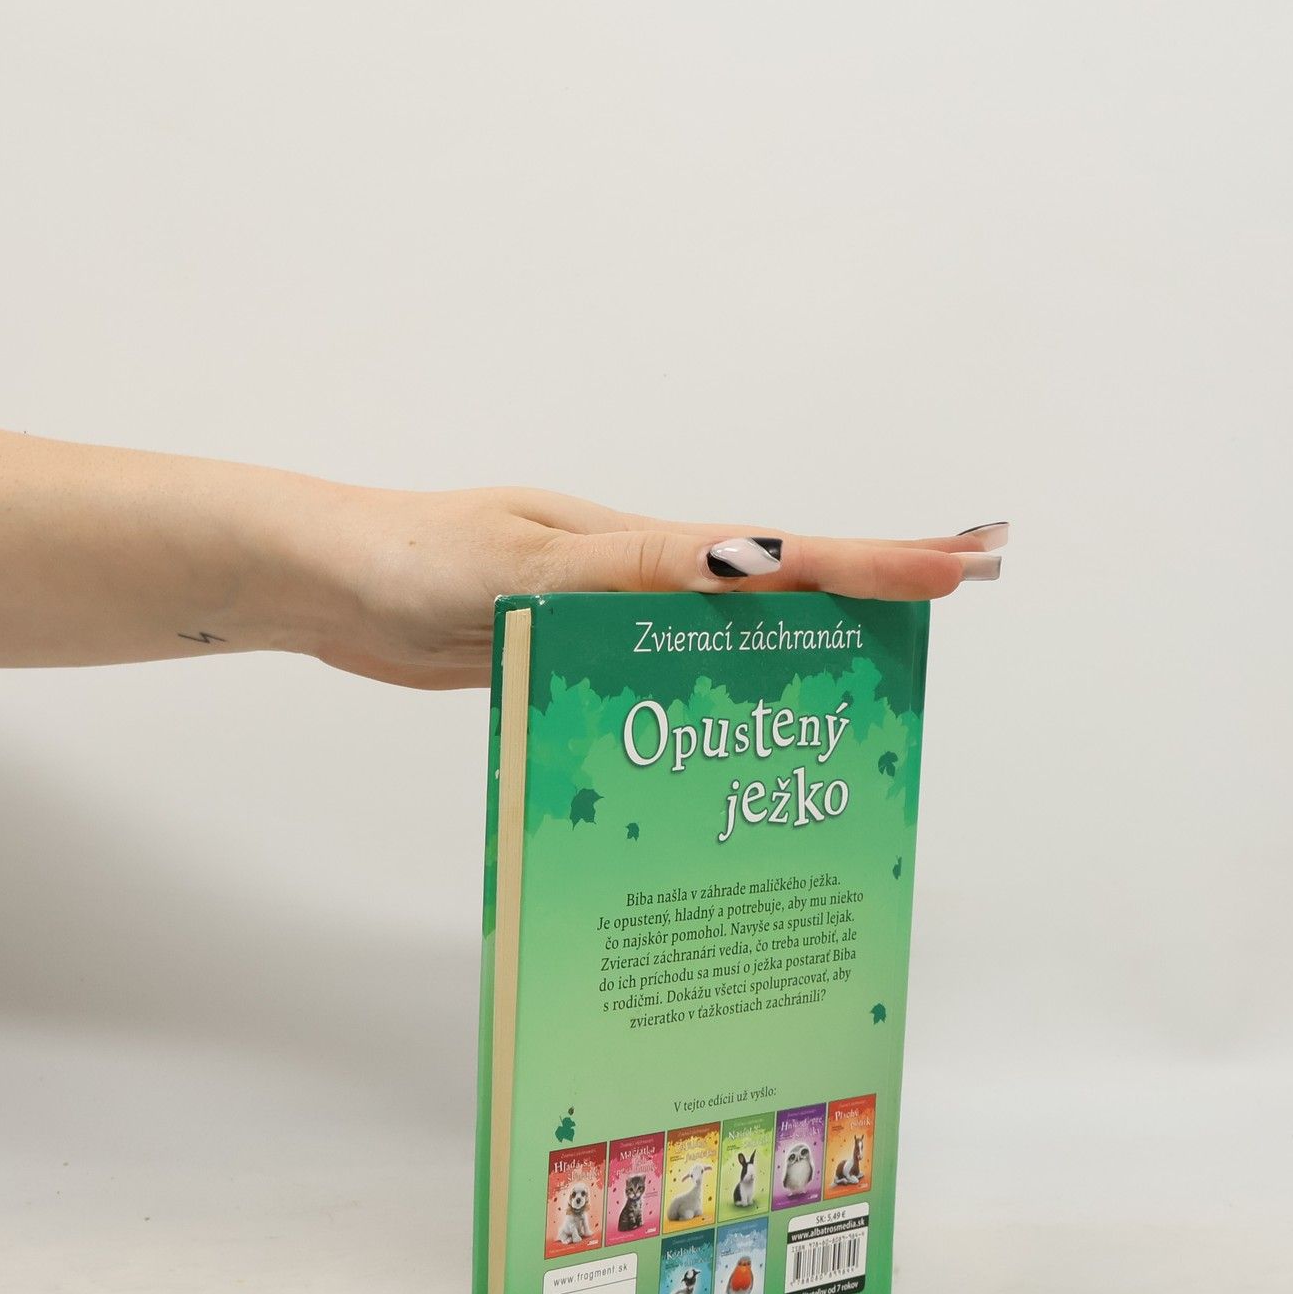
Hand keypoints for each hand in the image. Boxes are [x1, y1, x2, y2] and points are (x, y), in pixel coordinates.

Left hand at [293, 483, 1008, 689]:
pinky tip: (727, 747)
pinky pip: (655, 689)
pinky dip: (706, 708)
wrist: (335, 585)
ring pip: (720, 650)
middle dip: (865, 602)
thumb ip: (633, 569)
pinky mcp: (570, 664)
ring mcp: (607, 623)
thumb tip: (748, 565)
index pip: (779, 556)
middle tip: (956, 599)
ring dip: (794, 664)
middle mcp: (639, 582)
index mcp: (644, 546)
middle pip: (772, 598)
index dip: (869, 564)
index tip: (957, 562)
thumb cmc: (417, 556)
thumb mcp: (530, 561)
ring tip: (872, 698)